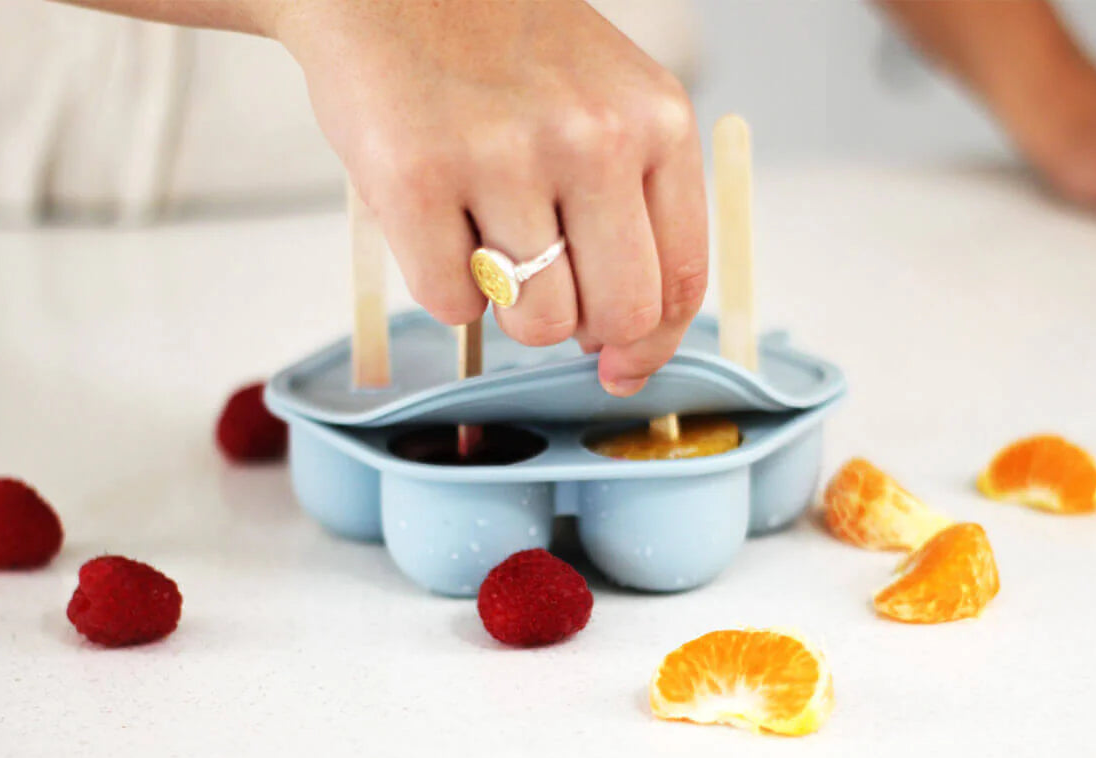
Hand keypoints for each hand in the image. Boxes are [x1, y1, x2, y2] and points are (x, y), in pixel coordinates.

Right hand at [270, 0, 707, 394]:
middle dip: (580, 329)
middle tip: (542, 290)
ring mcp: (504, 155)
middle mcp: (593, 136)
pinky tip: (435, 219)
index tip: (620, 367)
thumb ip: (635, 211)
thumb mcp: (604, 103)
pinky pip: (452, 306)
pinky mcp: (416, 178)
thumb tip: (628, 351)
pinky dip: (441, 282)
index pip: (680, 279)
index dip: (651, 344)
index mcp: (656, 120)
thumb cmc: (498, 53)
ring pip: (538, 325)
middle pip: (619, 316)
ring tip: (483, 235)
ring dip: (509, 307)